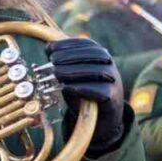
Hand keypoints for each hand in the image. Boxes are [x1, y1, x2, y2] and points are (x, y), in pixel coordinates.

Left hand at [46, 37, 124, 152]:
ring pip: (98, 72)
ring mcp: (113, 80)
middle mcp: (110, 65)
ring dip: (75, 71)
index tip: (50, 48)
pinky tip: (68, 88)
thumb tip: (48, 48)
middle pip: (94, 55)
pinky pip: (101, 91)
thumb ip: (63, 62)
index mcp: (100, 55)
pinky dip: (84, 88)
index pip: (87, 44)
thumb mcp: (72, 74)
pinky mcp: (113, 97)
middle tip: (52, 61)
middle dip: (71, 56)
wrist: (101, 116)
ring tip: (56, 74)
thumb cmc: (84, 89)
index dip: (68, 44)